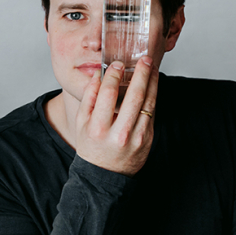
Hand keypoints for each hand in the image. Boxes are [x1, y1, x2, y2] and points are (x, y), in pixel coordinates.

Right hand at [74, 57, 159, 176]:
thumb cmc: (91, 147)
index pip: (108, 94)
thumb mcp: (82, 123)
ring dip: (152, 82)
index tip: (118, 64)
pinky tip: (152, 86)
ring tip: (152, 68)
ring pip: (148, 103)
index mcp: (98, 128)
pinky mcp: (148, 140)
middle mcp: (118, 133)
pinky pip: (152, 113)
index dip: (114, 76)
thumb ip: (89, 98)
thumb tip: (99, 75)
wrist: (105, 174)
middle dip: (141, 74)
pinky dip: (153, 96)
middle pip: (134, 96)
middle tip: (144, 60)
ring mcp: (136, 137)